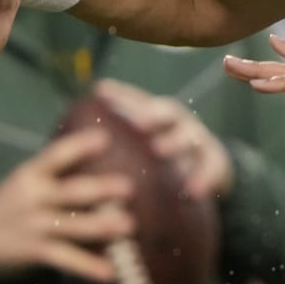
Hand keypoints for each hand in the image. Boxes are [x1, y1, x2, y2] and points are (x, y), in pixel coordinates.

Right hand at [0, 129, 134, 282]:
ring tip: (128, 225)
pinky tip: (110, 273)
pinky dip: (87, 267)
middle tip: (128, 187)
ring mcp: (35, 226)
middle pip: (70, 192)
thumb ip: (60, 166)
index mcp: (32, 173)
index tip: (104, 137)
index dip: (79, 145)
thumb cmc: (18, 200)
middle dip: (99, 189)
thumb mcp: (30, 177)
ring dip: (100, 226)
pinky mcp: (36, 251)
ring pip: (71, 226)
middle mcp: (34, 198)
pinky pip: (66, 259)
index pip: (57, 155)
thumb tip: (107, 142)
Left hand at [93, 78, 234, 199]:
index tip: (99, 91)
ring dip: (175, 141)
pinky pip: (211, 169)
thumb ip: (118, 147)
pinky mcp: (216, 162)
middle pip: (166, 112)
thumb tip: (68, 150)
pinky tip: (194, 192)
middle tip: (137, 123)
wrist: (209, 169)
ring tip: (160, 150)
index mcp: (158, 116)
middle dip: (152, 115)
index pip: (138, 100)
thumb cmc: (163, 159)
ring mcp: (199, 141)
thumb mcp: (145, 147)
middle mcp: (179, 123)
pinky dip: (203, 178)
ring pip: (189, 137)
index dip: (120, 94)